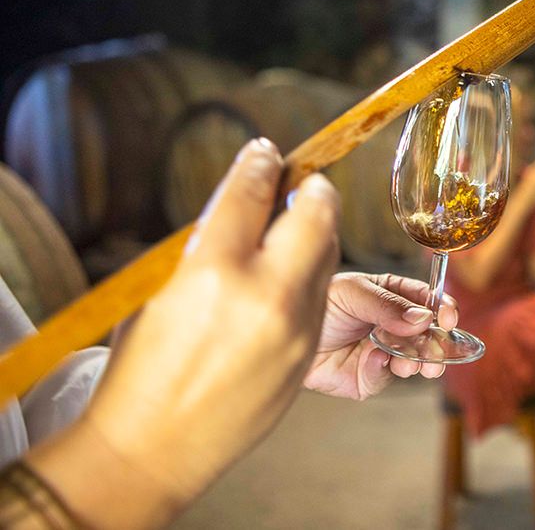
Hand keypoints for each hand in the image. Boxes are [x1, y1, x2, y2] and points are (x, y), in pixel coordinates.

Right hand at [76, 139, 340, 503]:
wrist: (157, 445)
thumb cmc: (143, 366)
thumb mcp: (160, 290)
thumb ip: (206, 244)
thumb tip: (244, 206)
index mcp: (212, 270)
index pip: (250, 193)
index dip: (259, 163)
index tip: (265, 152)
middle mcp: (264, 294)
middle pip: (315, 214)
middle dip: (313, 190)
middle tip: (303, 183)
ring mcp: (295, 327)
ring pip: (329, 254)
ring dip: (318, 230)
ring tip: (297, 225)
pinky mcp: (309, 353)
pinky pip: (322, 295)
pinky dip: (313, 274)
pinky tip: (292, 273)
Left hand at [304, 273, 458, 398]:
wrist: (279, 334)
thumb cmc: (316, 303)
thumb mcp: (353, 293)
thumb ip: (387, 305)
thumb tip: (423, 318)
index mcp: (394, 296)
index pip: (428, 301)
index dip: (443, 308)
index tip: (449, 318)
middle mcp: (393, 325)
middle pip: (428, 335)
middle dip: (436, 344)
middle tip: (437, 351)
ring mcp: (383, 353)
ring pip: (413, 360)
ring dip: (418, 361)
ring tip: (413, 362)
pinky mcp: (368, 378)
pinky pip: (384, 378)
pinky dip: (382, 369)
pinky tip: (373, 359)